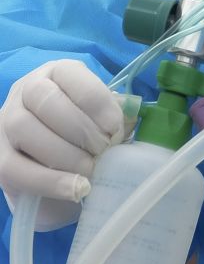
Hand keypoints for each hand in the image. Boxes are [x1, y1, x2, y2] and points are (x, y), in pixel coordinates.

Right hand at [0, 61, 124, 229]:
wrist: (62, 175)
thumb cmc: (88, 140)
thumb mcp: (104, 122)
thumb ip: (116, 116)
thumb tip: (131, 113)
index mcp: (56, 74)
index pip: (70, 74)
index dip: (96, 102)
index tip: (115, 129)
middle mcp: (25, 90)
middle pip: (44, 98)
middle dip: (80, 128)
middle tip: (104, 152)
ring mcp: (5, 122)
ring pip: (24, 129)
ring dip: (64, 153)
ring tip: (91, 170)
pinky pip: (14, 168)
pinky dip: (48, 181)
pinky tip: (76, 189)